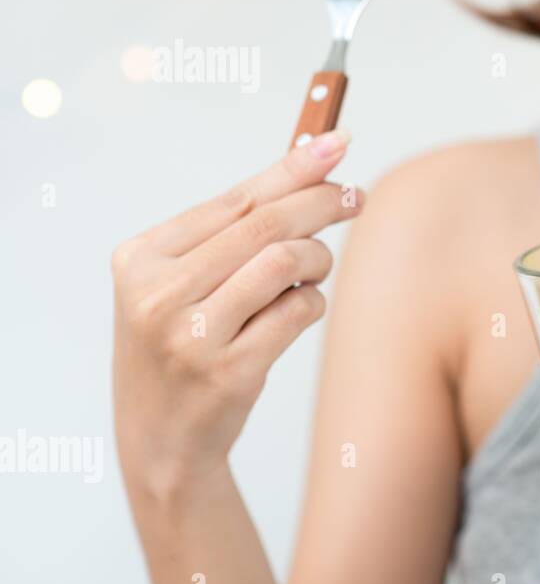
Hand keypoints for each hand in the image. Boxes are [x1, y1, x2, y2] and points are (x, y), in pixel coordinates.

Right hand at [112, 130, 362, 496]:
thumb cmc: (183, 345)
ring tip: (315, 269)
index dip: (295, 167)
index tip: (339, 142)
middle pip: (264, 224)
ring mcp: (191, 335)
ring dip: (318, 259)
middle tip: (356, 197)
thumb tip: (310, 168)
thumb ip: (233, 231)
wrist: (161, 441)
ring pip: (284, 261)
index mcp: (140, 258)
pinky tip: (301, 308)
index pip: (235, 198)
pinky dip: (312, 301)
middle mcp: (157, 293)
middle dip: (322, 202)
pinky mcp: (228, 371)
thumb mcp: (182, 284)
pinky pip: (297, 311)